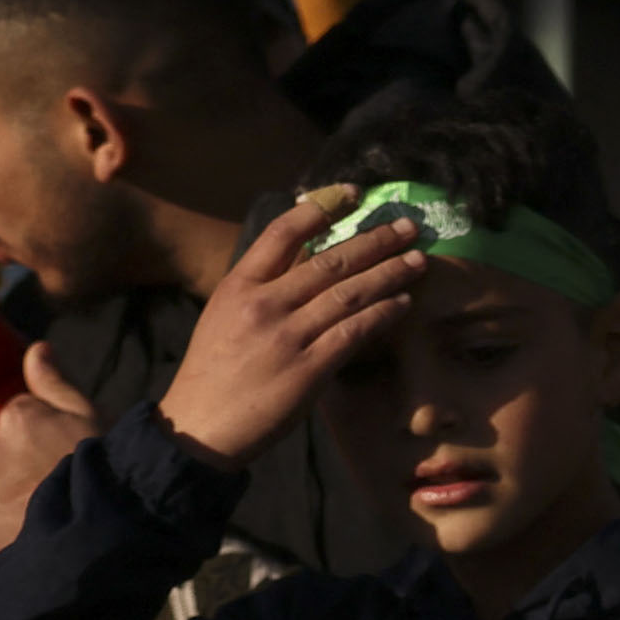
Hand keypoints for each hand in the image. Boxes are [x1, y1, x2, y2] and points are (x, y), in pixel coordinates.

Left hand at [0, 360, 94, 553]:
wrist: (96, 532)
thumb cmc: (101, 469)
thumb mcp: (89, 416)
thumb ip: (54, 382)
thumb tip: (36, 347)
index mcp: (15, 415)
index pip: (18, 417)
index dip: (42, 434)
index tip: (62, 452)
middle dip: (16, 460)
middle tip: (49, 481)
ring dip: (3, 490)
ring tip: (35, 507)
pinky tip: (20, 525)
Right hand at [157, 193, 426, 465]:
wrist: (200, 426)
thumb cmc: (215, 370)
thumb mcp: (226, 315)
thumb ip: (264, 286)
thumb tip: (308, 255)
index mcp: (239, 286)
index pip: (282, 233)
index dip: (321, 208)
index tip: (354, 193)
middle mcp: (264, 304)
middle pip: (329, 261)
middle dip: (375, 240)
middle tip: (408, 227)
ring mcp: (287, 336)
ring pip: (349, 293)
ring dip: (389, 274)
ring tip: (418, 260)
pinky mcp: (308, 368)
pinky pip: (355, 332)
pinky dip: (383, 314)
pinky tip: (403, 303)